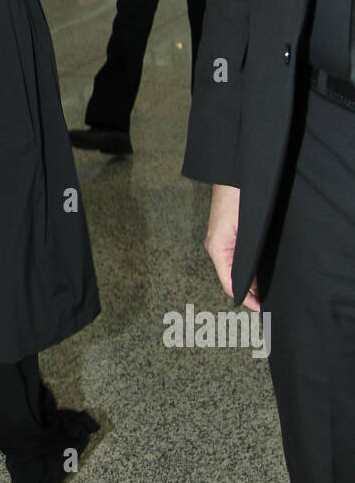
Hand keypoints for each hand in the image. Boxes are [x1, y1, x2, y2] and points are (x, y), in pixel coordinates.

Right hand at [204, 183, 259, 312]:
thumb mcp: (242, 233)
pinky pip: (235, 258)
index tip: (260, 309)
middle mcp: (216, 247)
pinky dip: (247, 269)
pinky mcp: (227, 233)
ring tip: (266, 293)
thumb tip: (247, 288)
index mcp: (217, 249)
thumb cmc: (237, 197)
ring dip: (249, 281)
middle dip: (248, 293)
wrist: (234, 172)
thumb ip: (242, 260)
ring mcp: (220, 240)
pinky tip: (260, 272)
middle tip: (266, 305)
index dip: (245, 299)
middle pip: (231, 278)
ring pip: (234, 268)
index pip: (229, 284)